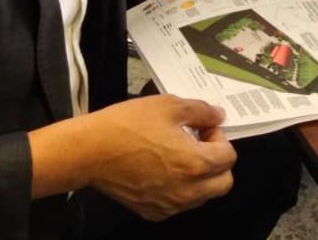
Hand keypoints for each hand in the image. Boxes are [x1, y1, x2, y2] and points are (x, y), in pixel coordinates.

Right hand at [75, 95, 236, 220]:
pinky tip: (162, 171)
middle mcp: (188, 191)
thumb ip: (200, 111)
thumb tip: (217, 116)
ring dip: (201, 177)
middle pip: (224, 182)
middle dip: (218, 162)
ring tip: (178, 156)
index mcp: (196, 164)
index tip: (203, 128)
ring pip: (203, 195)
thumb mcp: (168, 106)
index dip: (218, 137)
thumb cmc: (127, 126)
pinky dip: (180, 190)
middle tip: (198, 144)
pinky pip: (179, 204)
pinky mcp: (153, 212)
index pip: (229, 156)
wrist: (89, 152)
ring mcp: (171, 205)